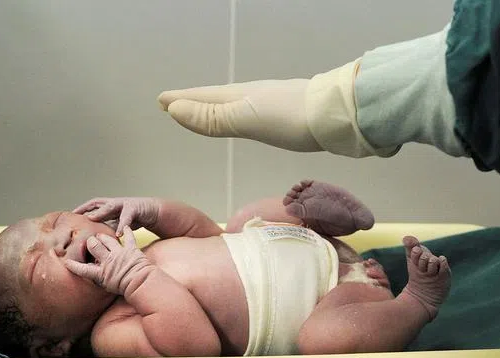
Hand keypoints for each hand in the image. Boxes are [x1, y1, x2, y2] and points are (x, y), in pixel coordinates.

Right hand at [64, 227, 153, 295]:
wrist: (143, 285)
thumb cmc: (126, 288)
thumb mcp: (108, 286)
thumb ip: (100, 278)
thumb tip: (93, 273)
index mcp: (101, 273)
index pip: (83, 269)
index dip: (74, 265)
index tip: (67, 262)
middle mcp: (109, 262)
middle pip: (94, 246)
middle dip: (90, 242)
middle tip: (90, 241)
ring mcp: (120, 254)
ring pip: (107, 239)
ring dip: (103, 236)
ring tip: (101, 236)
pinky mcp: (131, 249)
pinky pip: (128, 237)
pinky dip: (127, 232)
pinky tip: (125, 227)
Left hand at [72, 197, 160, 232]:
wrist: (154, 212)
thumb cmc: (135, 218)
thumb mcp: (119, 223)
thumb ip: (108, 227)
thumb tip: (96, 237)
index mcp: (110, 206)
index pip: (92, 205)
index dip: (82, 209)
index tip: (71, 215)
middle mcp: (115, 203)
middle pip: (97, 203)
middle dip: (86, 208)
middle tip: (76, 215)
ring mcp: (125, 204)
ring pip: (110, 207)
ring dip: (100, 212)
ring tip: (91, 218)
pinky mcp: (135, 208)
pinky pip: (127, 217)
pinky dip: (122, 225)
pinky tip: (119, 233)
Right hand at [157, 78, 320, 151]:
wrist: (337, 115)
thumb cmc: (291, 118)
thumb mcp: (246, 119)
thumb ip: (212, 118)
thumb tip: (174, 110)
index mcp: (239, 97)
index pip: (203, 99)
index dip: (182, 101)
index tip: (161, 101)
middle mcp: (252, 96)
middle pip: (216, 99)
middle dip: (194, 102)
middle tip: (174, 104)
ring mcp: (270, 103)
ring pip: (233, 104)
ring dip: (215, 108)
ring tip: (203, 110)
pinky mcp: (286, 114)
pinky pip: (250, 113)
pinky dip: (237, 115)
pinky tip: (247, 118)